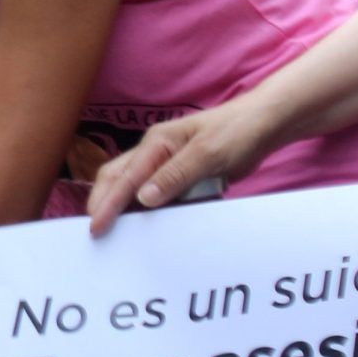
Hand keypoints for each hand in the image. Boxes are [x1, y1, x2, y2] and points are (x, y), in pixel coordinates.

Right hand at [85, 103, 280, 235]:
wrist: (264, 125)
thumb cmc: (236, 132)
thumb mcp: (207, 154)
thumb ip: (175, 176)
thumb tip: (143, 199)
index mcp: (157, 143)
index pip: (125, 177)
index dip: (108, 203)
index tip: (96, 227)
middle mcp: (155, 152)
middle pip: (117, 177)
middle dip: (102, 202)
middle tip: (93, 231)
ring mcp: (167, 163)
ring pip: (133, 186)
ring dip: (120, 206)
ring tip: (111, 231)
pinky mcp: (180, 174)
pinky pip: (156, 193)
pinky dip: (145, 208)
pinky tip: (143, 223)